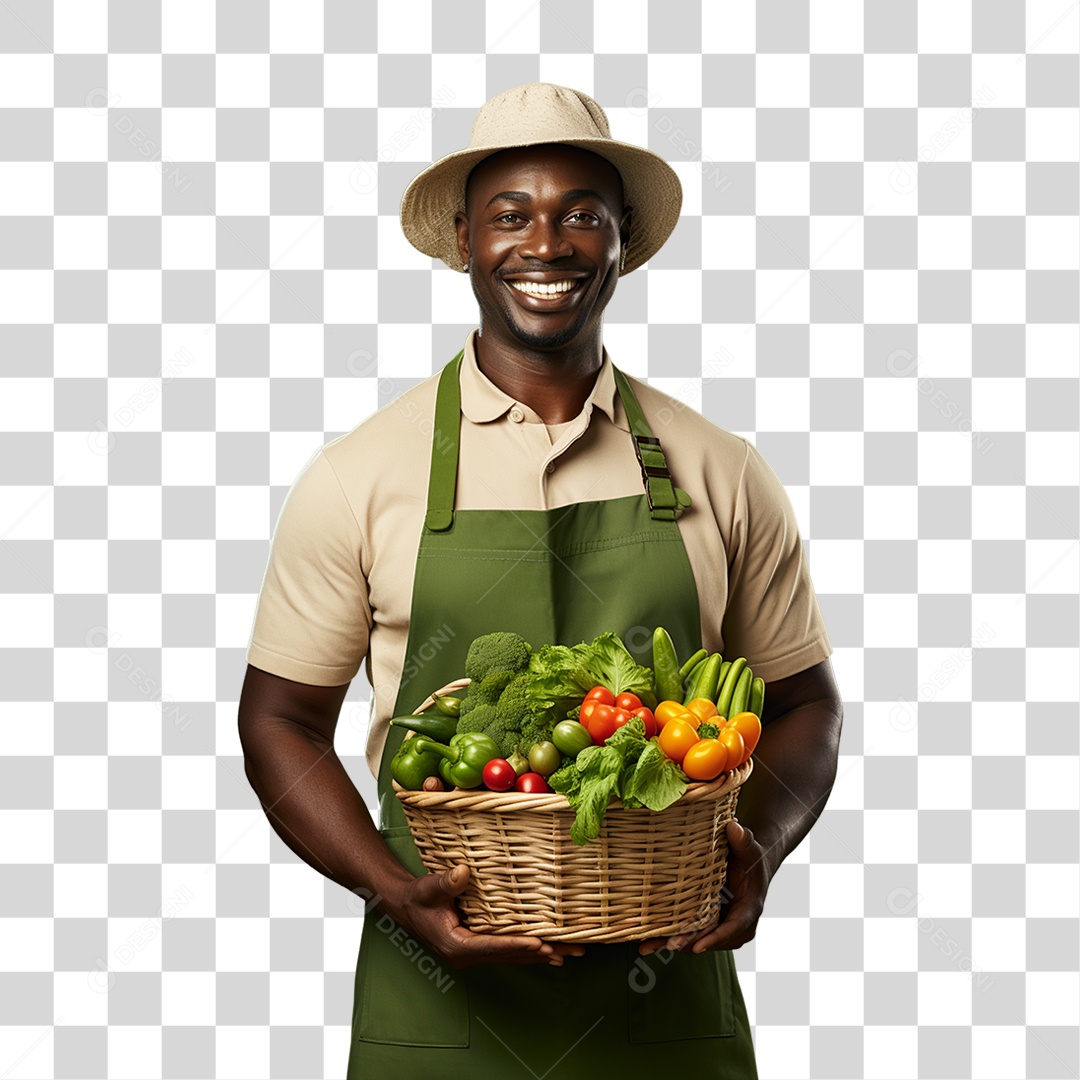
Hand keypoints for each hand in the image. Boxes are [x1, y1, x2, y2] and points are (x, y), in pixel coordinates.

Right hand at [396, 863, 586, 969]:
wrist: (407, 907)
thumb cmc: (418, 898)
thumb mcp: (428, 888)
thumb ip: (445, 882)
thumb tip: (463, 872)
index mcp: (457, 945)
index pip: (492, 946)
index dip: (517, 944)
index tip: (540, 943)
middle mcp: (468, 955)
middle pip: (511, 955)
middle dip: (543, 953)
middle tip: (572, 950)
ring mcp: (475, 954)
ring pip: (514, 956)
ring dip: (543, 955)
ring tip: (571, 953)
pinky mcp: (480, 948)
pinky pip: (509, 951)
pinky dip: (530, 951)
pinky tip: (549, 951)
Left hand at [638, 820, 769, 955]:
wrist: (749, 864)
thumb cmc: (749, 856)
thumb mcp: (748, 848)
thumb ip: (743, 840)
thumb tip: (733, 827)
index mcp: (748, 909)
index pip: (733, 928)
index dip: (715, 938)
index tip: (697, 946)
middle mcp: (736, 924)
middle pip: (710, 938)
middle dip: (688, 943)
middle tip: (666, 945)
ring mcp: (721, 925)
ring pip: (698, 939)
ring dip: (674, 943)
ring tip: (649, 946)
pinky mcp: (708, 923)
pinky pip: (691, 933)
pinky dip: (671, 936)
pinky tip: (649, 940)